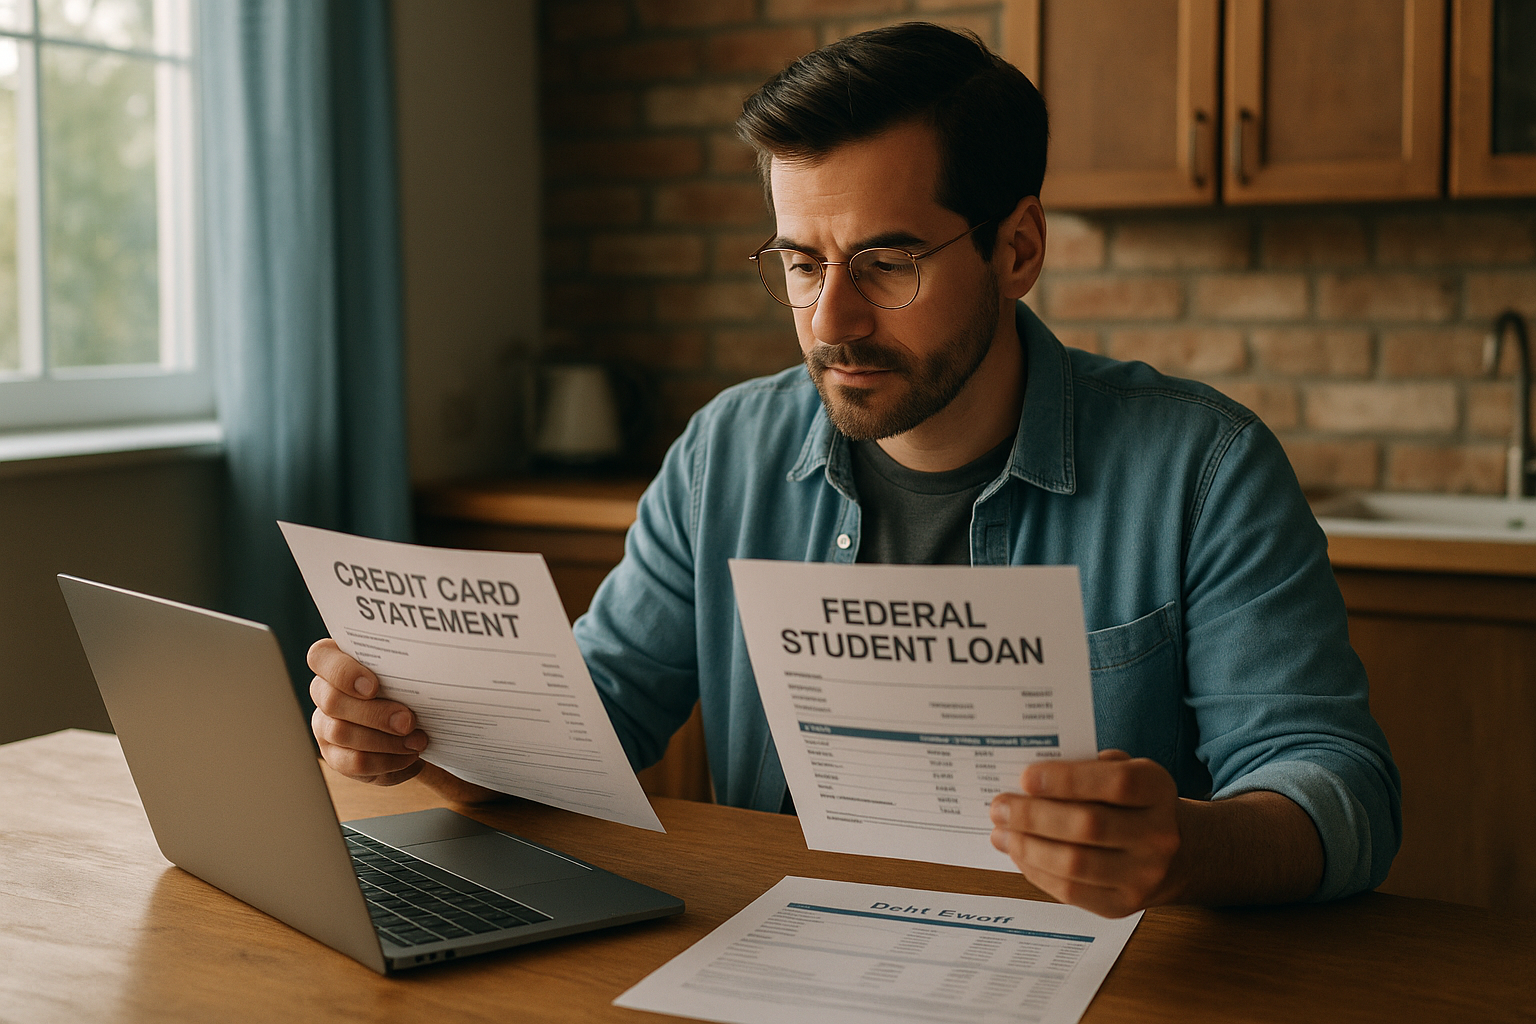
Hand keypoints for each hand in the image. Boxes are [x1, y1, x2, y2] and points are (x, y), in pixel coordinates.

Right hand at [308, 638, 428, 785]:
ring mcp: (325, 725)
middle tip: (408, 721)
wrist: (415, 724)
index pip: (320, 657)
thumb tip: (424, 673)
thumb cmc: (407, 688)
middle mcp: (324, 692)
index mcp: (336, 661)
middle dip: (374, 714)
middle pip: (332, 701)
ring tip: (417, 741)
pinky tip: (408, 755)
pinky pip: (353, 761)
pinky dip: (386, 760)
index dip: (343, 672)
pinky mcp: (335, 754)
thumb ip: (403, 669)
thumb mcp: (407, 674)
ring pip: (342, 733)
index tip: (373, 686)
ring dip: (385, 740)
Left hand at [988, 750, 1181, 917]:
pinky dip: (1035, 871)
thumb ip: (1087, 767)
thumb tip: (1031, 780)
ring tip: (1001, 832)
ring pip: (1074, 864)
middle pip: (1088, 826)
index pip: (1116, 784)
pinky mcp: (1121, 905)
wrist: (1175, 853)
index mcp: (1158, 790)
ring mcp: (1142, 876)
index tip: (1026, 777)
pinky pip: (1069, 891)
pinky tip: (1018, 853)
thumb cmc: (1133, 802)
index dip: (1068, 780)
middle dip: (1034, 816)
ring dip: (1027, 847)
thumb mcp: (1124, 771)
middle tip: (1000, 806)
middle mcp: (1158, 836)